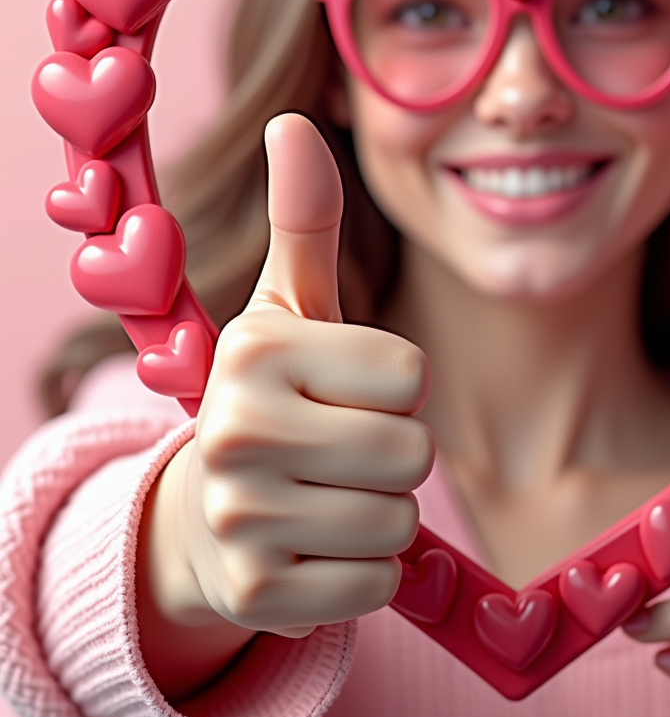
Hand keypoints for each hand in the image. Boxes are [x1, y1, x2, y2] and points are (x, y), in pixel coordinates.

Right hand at [138, 114, 432, 695]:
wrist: (210, 507)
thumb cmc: (276, 395)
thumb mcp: (291, 308)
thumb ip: (306, 221)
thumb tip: (290, 121)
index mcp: (256, 350)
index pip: (411, 377)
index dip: (394, 389)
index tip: (344, 393)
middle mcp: (235, 431)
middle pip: (412, 452)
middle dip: (393, 453)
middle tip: (337, 450)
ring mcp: (240, 520)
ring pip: (400, 521)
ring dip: (380, 511)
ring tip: (325, 495)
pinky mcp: (256, 595)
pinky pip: (378, 583)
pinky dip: (364, 569)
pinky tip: (314, 546)